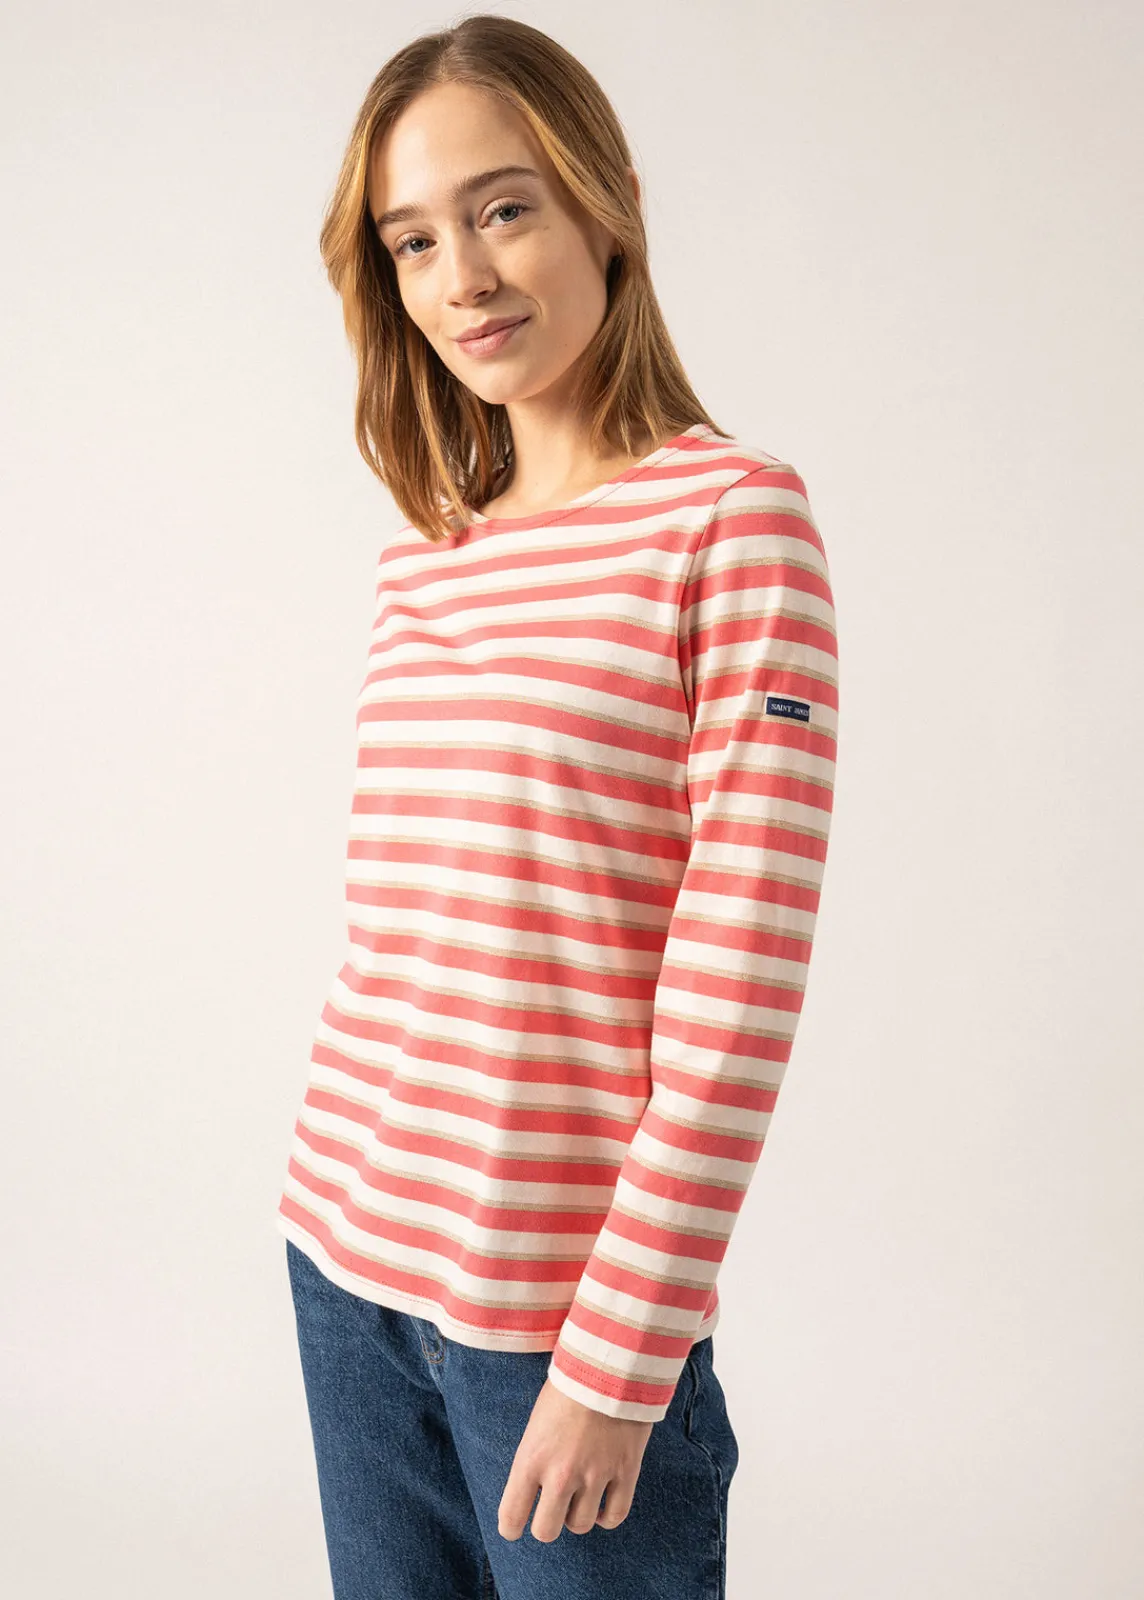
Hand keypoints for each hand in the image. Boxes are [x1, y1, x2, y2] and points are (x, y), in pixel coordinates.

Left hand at [497, 1377, 653, 1542]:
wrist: (608, 1362)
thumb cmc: (567, 1386)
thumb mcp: (537, 1422)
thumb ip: (534, 1460)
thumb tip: (534, 1490)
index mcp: (531, 1459)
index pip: (511, 1517)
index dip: (511, 1527)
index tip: (514, 1526)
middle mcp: (560, 1474)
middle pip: (546, 1531)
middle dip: (546, 1524)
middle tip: (550, 1511)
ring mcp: (595, 1475)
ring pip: (581, 1525)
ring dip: (577, 1516)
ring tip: (578, 1500)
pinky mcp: (625, 1471)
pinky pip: (615, 1516)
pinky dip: (607, 1517)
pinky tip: (602, 1507)